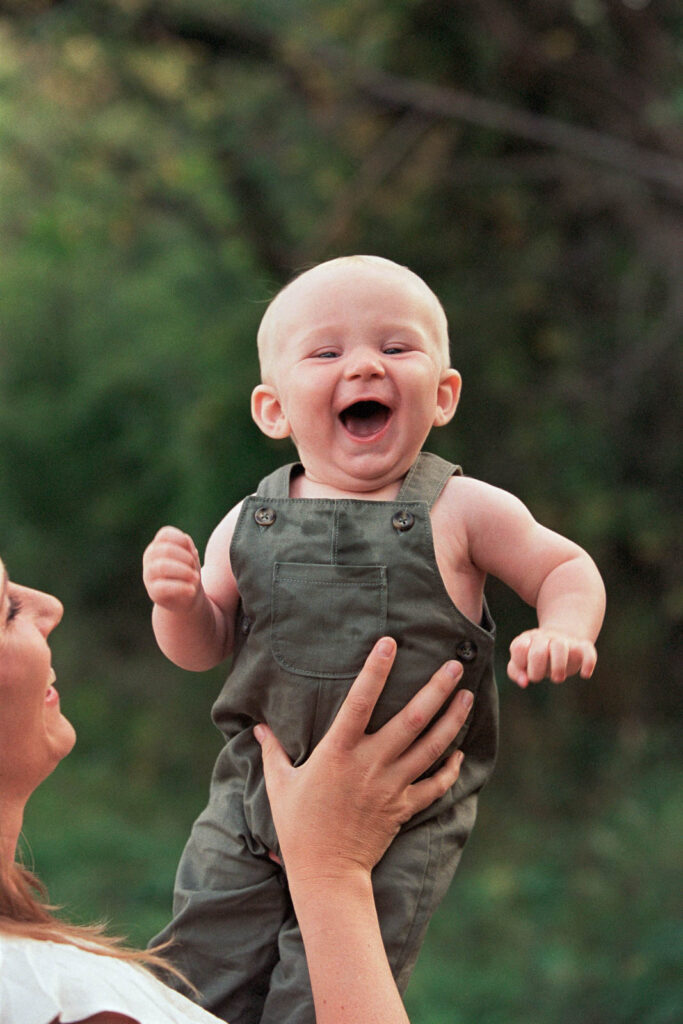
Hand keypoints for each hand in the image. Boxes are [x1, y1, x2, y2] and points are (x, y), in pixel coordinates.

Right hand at [142, 526, 202, 612]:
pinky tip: (192, 590)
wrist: (186, 598)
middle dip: (186, 558)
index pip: (165, 534)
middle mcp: (150, 557)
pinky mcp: (153, 592)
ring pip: (162, 567)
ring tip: (196, 578)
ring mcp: (149, 574)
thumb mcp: (190, 556)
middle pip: (166, 550)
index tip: (192, 552)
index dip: (182, 541)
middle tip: (195, 568)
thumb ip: (187, 546)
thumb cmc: (188, 572)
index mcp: (158, 545)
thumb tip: (185, 539)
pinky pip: (163, 587)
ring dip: (184, 571)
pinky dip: (181, 587)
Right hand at [254, 637, 472, 880]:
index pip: (359, 701)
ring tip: (468, 696)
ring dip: (453, 720)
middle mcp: (371, 764)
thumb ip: (273, 752)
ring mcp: (392, 786)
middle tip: (455, 666)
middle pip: (412, 720)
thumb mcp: (279, 785)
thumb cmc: (299, 827)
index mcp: (338, 752)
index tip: (389, 643)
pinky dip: (451, 767)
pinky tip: (459, 751)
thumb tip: (259, 727)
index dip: (375, 671)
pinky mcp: (405, 807)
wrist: (327, 874)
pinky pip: (436, 784)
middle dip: (437, 690)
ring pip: (432, 747)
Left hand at [507, 627, 596, 687]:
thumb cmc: (537, 656)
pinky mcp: (582, 646)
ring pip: (560, 647)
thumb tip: (524, 682)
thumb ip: (516, 672)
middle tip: (543, 677)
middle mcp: (545, 637)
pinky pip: (588, 651)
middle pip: (538, 651)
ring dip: (558, 667)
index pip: (519, 648)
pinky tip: (585, 674)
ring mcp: (564, 640)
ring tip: (558, 678)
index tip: (526, 669)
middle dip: (537, 670)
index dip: (521, 662)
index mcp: (528, 639)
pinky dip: (588, 663)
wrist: (562, 637)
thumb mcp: (522, 661)